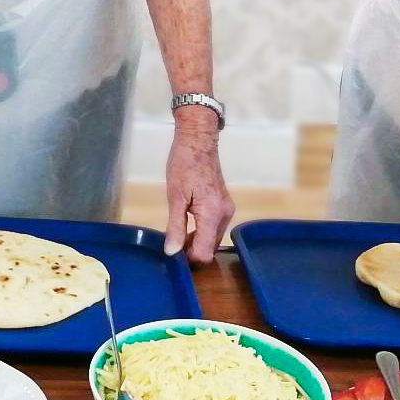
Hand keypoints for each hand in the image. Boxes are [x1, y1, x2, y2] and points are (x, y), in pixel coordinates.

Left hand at [163, 117, 233, 263]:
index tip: (173, 255)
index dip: (189, 259)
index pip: (204, 252)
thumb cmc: (183, 165)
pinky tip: (187, 225)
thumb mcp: (175, 197)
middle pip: (210, 248)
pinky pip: (214, 227)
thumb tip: (172, 252)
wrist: (198, 141)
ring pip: (213, 238)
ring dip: (196, 241)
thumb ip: (175, 227)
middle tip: (172, 244)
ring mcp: (227, 209)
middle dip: (192, 251)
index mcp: (212, 214)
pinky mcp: (225, 204)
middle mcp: (225, 215)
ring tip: (177, 234)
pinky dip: (202, 231)